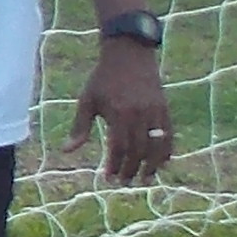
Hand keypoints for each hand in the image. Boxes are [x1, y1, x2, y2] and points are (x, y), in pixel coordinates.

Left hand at [71, 41, 171, 183]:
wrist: (129, 54)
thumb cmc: (103, 78)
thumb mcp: (87, 100)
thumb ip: (80, 127)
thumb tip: (67, 151)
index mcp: (119, 113)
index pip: (119, 147)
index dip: (114, 165)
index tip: (108, 178)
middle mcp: (140, 114)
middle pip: (139, 150)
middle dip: (132, 169)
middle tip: (125, 182)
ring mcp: (155, 111)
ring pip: (157, 145)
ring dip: (152, 165)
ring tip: (145, 180)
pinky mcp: (165, 108)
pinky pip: (169, 134)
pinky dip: (167, 150)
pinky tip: (162, 163)